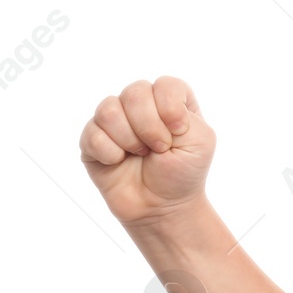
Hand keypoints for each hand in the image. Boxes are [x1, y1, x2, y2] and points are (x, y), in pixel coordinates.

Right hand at [80, 76, 215, 225]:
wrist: (162, 207)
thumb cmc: (183, 172)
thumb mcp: (201, 141)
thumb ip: (183, 114)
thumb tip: (150, 107)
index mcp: (171, 101)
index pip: (166, 84)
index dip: (170, 107)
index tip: (178, 132)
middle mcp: (141, 105)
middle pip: (135, 92)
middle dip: (150, 126)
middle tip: (159, 148)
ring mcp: (115, 121)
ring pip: (109, 110)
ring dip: (130, 139)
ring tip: (140, 154)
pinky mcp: (92, 140)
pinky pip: (92, 134)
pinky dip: (110, 153)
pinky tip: (119, 162)